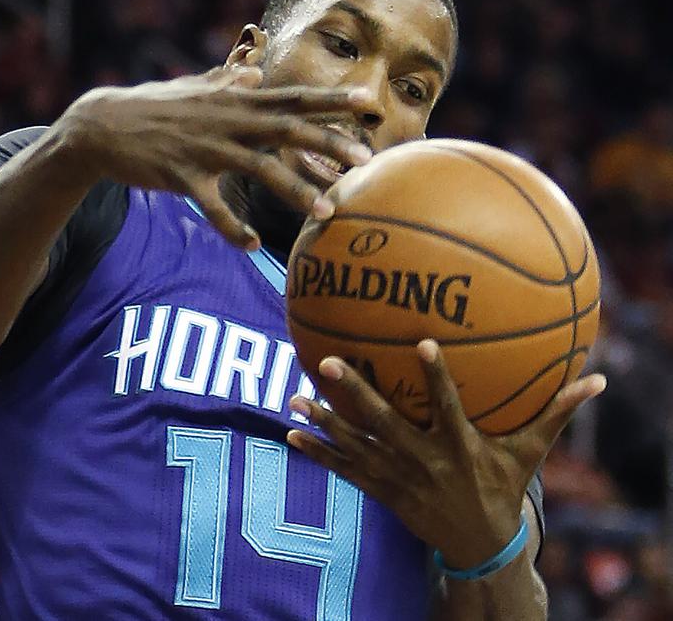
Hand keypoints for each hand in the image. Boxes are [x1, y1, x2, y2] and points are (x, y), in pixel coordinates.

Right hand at [51, 67, 372, 248]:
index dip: (330, 99)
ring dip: (294, 191)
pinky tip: (252, 244)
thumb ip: (226, 80)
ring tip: (326, 212)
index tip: (367, 100)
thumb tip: (254, 68)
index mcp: (233, 100)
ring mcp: (205, 148)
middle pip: (287, 129)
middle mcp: (226, 121)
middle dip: (328, 142)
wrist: (100, 127)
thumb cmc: (150, 107)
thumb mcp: (192, 89)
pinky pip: (214, 207)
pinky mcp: (182, 175)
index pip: (291, 97)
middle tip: (365, 158)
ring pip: (259, 169)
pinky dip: (234, 228)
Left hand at [286, 339, 605, 568]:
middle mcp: (423, 460)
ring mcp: (398, 477)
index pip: (448, 405)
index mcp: (459, 446)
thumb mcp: (529, 454)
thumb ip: (554, 413)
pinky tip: (290, 435)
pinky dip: (317, 453)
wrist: (480, 545)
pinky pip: (344, 470)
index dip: (436, 375)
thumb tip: (597, 380)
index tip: (422, 342)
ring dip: (324, 422)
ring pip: (356, 445)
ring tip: (295, 397)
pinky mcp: (381, 491)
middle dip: (355, 393)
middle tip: (327, 362)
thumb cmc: (503, 488)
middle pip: (384, 423)